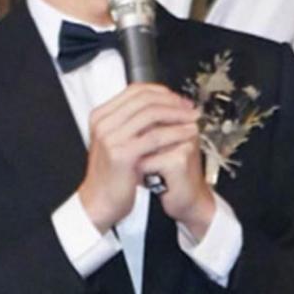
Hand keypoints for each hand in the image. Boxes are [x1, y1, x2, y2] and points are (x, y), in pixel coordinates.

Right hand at [78, 84, 211, 233]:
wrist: (100, 202)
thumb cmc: (113, 176)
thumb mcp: (118, 142)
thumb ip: (131, 124)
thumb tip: (159, 106)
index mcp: (101, 115)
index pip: (135, 91)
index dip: (162, 92)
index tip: (179, 99)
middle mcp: (103, 122)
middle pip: (144, 99)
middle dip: (173, 102)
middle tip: (191, 107)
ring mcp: (111, 137)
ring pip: (151, 115)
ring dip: (177, 115)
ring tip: (194, 119)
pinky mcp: (122, 153)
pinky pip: (155, 137)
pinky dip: (176, 133)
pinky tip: (188, 135)